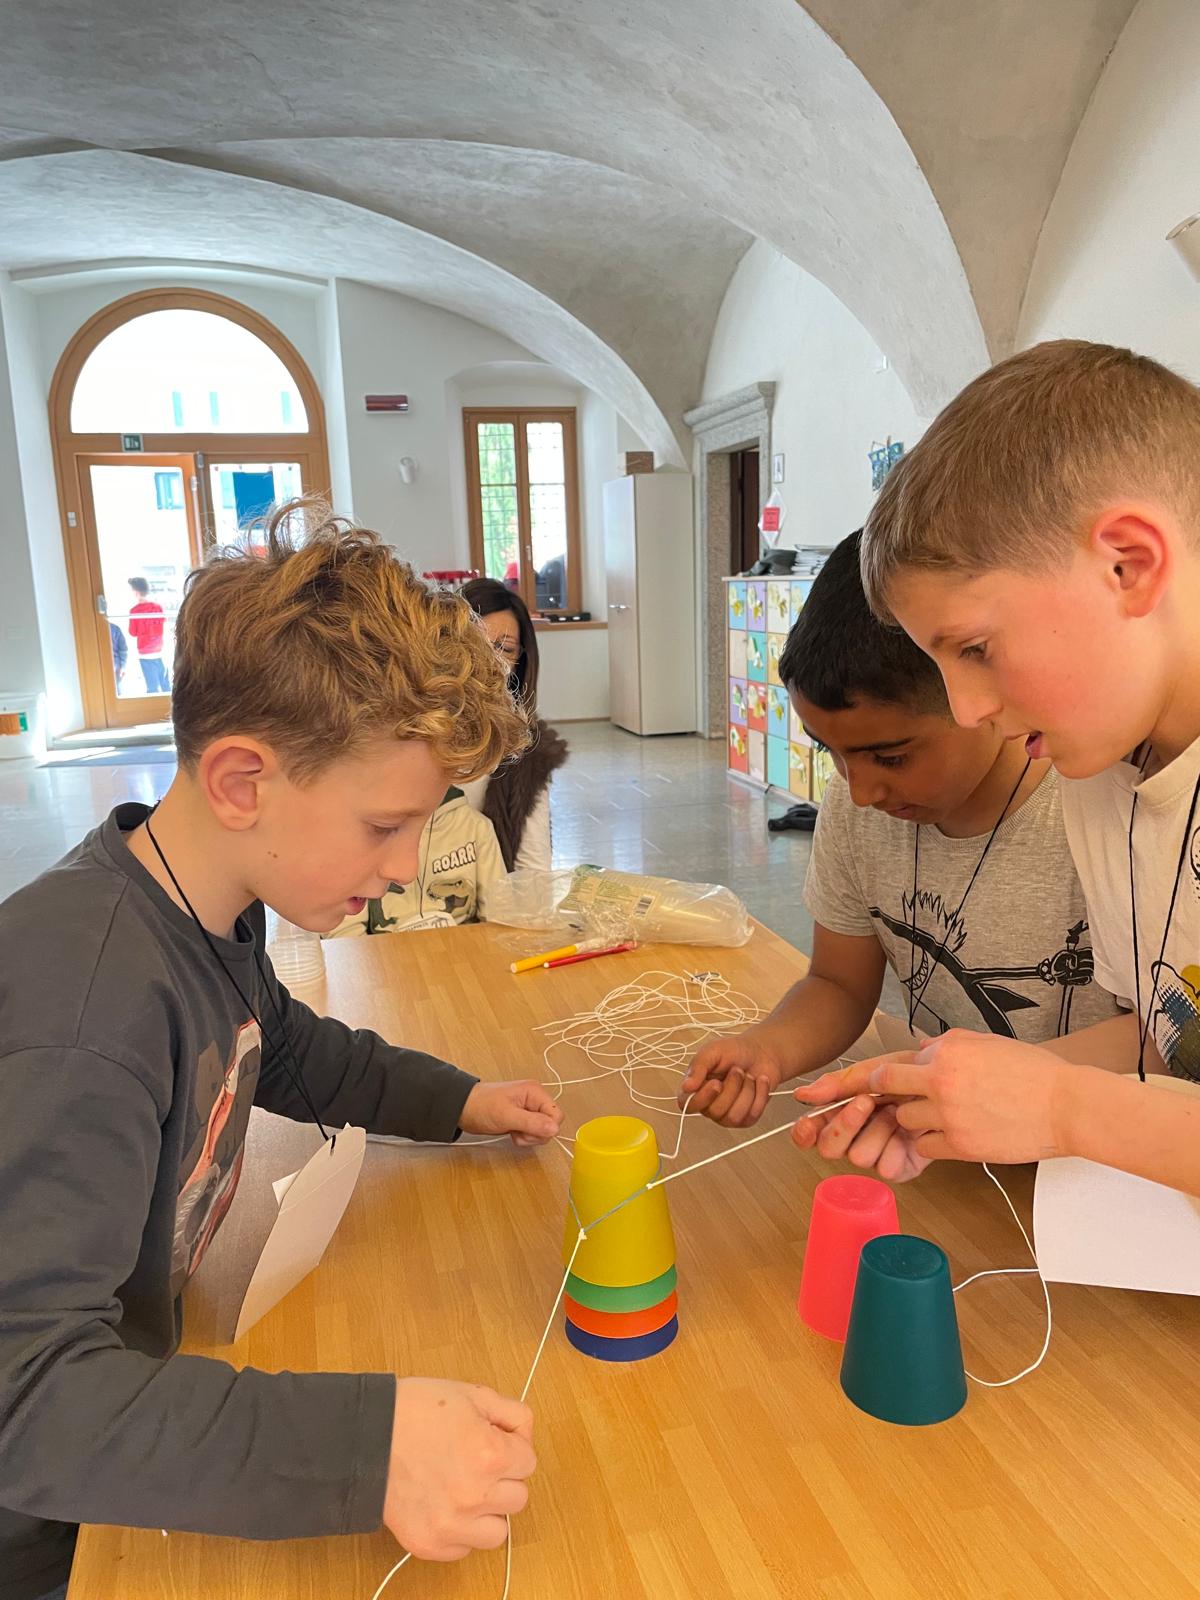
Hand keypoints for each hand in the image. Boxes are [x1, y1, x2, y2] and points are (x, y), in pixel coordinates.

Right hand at [383, 1378, 535, 1560]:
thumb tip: (524, 1437)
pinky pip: (464, 1549)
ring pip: (498, 1531)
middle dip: (502, 1479)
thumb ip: (512, 1414)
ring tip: (465, 1490)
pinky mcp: (430, 1543)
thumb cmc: (416, 1411)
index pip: (528, 1462)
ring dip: (487, 1512)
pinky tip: (444, 1504)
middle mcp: (475, 1496)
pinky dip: (460, 1532)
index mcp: (490, 1455)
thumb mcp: (472, 1394)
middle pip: (518, 1497)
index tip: (493, 1442)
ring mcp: (452, 1525)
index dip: (512, 1447)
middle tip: (476, 1463)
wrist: (366, 1436)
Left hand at [460, 1080, 563, 1145]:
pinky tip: (512, 1132)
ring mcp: (529, 1109)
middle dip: (536, 1134)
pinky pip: (533, 1132)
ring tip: (513, 1131)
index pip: (557, 1114)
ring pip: (543, 1130)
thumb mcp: (507, 1115)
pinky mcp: (523, 1118)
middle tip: (518, 1131)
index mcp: (535, 1092)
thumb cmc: (481, 1106)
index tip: (529, 1131)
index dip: (546, 1128)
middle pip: (551, 1123)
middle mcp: (535, 1099)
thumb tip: (555, 1129)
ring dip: (529, 1137)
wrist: (463, 1108)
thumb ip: (532, 1122)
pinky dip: (524, 1136)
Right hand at [678, 1030, 784, 1125]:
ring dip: (746, 1091)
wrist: (762, 1052)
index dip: (702, 1098)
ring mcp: (727, 1115)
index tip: (716, 1083)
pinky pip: (752, 1116)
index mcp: (695, 1088)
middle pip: (715, 1111)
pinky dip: (760, 1095)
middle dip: (732, 1087)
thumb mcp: (712, 1051)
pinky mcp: (746, 1118)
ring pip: (734, 1116)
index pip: (686, 1105)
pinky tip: (759, 1082)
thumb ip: (698, 1067)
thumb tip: (686, 1087)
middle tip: (737, 1070)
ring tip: (748, 1076)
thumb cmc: (734, 1050)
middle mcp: (708, 1105)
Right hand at [791, 1080, 931, 1183]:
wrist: (953, 1084)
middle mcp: (858, 1135)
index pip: (812, 1130)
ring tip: (898, 1112)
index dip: (805, 1131)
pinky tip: (909, 1131)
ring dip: (878, 1129)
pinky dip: (897, 1146)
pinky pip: (885, 1168)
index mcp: (845, 1111)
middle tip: (866, 1102)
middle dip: (846, 1123)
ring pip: (857, 1156)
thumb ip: (837, 1084)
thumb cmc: (916, 1075)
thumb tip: (802, 1095)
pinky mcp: (900, 1167)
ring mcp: (878, 1152)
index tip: (807, 1124)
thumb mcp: (875, 1070)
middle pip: (828, 1148)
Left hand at [792, 1028, 1076, 1177]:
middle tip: (842, 1114)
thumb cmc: (1029, 1073)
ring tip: (954, 1115)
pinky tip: (960, 1132)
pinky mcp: (959, 1144)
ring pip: (904, 1124)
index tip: (814, 1092)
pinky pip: (924, 1146)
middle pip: (883, 1095)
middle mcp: (938, 1079)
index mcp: (942, 1051)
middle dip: (865, 1106)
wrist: (1067, 1104)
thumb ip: (943, 1048)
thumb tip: (919, 1050)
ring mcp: (947, 1114)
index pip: (884, 1067)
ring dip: (914, 1123)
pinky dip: (931, 1143)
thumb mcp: (981, 1044)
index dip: (843, 1081)